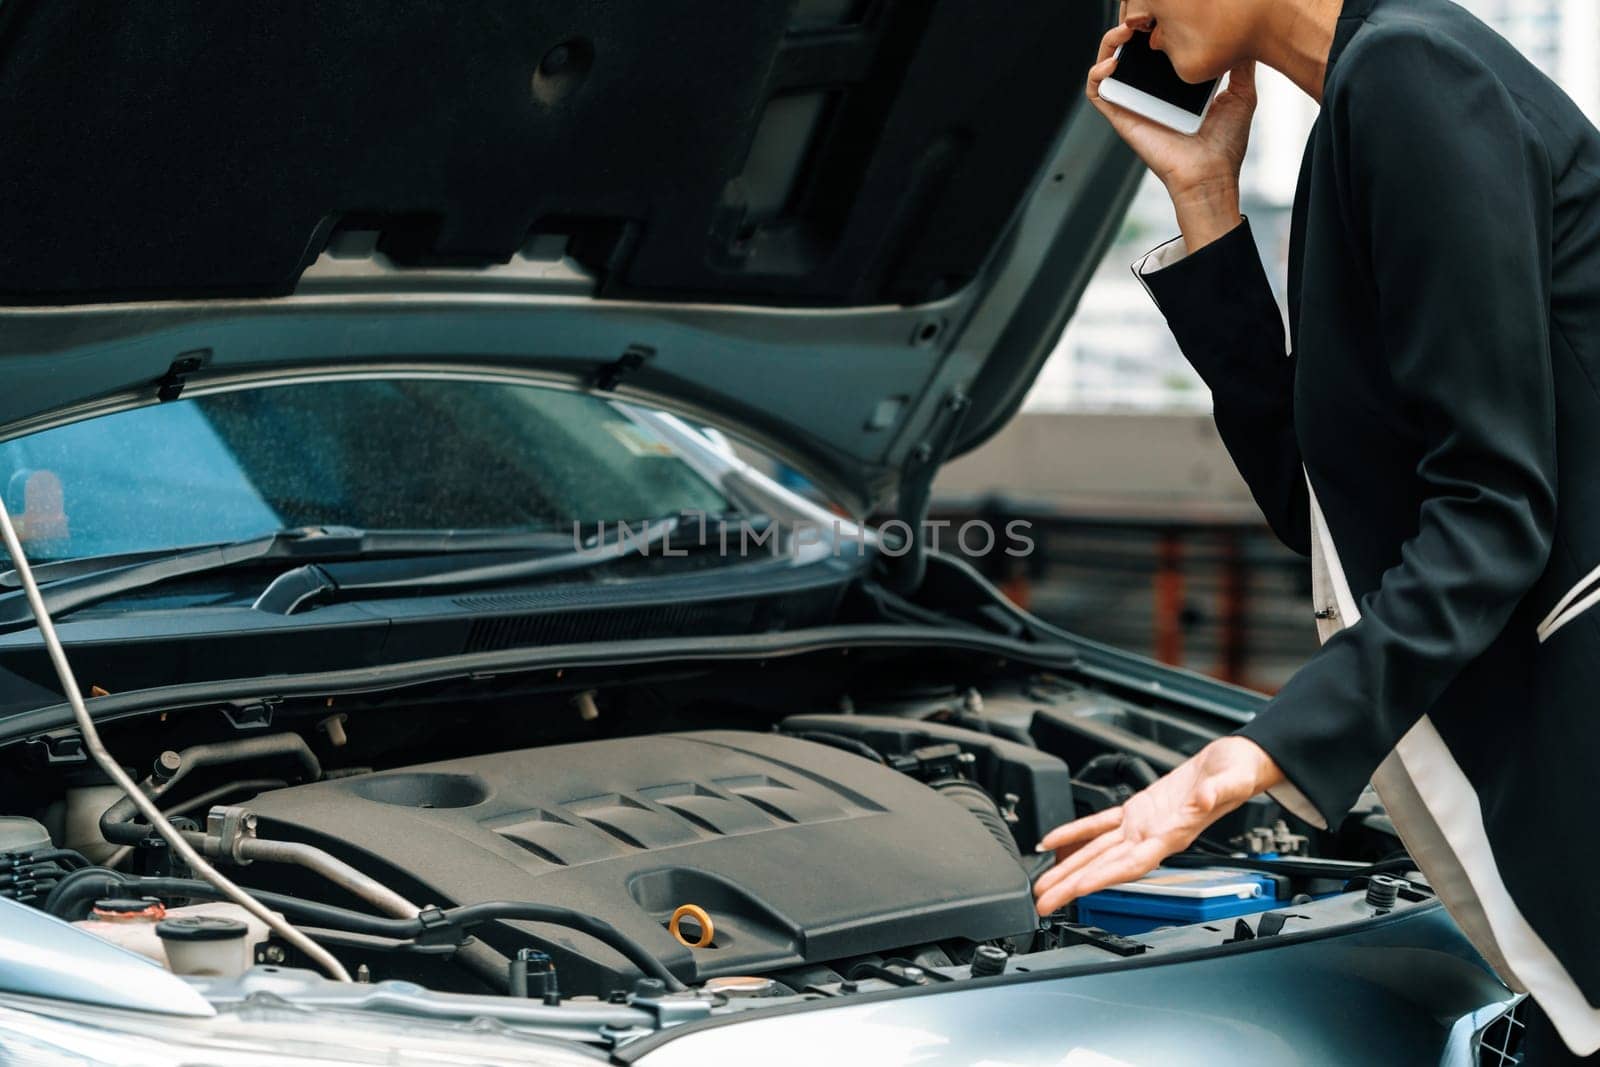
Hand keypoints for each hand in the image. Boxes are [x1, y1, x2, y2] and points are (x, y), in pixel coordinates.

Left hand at [1031, 737, 1284, 915]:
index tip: (1079, 890)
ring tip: (1043, 886)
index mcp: (1174, 834)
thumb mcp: (1233, 780)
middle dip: (1074, 885)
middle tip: (1043, 903)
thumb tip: (1203, 798)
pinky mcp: (1138, 808)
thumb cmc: (1240, 773)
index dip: (1105, 877)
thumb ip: (1217, 793)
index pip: (1133, 863)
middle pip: (1107, 866)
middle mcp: (1154, 836)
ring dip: (1068, 868)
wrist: (1239, 762)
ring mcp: (1144, 825)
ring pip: (1098, 850)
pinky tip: (1053, 841)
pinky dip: (1075, 832)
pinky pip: (1101, 824)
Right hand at [1086, 17, 1257, 250]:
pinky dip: (1096, 74)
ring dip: (1107, 45)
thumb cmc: (1224, 145)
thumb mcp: (1241, 95)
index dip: (1152, 30)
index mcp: (1174, 86)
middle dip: (1128, 30)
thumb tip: (1247, 43)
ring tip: (1123, 32)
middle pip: (1127, 53)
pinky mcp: (1121, 118)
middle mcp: (1150, 93)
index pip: (1154, 50)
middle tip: (1141, 18)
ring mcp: (1133, 104)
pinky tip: (1111, 62)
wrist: (1210, 175)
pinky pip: (1097, 93)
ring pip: (1105, 67)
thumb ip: (1241, 68)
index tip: (1163, 17)